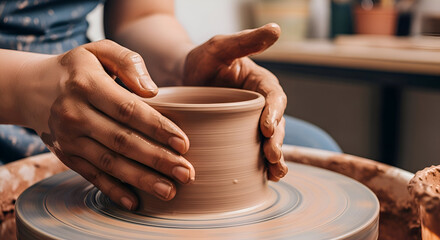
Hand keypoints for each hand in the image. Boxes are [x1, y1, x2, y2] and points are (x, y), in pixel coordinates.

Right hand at [18, 40, 194, 209]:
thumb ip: (128, 62)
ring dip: (141, 179)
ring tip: (169, 190)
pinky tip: (134, 202)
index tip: (183, 143)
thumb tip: (152, 91)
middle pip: (122, 141)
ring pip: (109, 163)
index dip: (157, 128)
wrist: (33, 88)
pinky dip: (113, 190)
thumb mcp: (100, 50)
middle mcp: (74, 114)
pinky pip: (91, 175)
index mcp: (87, 85)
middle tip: (185, 173)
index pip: (128, 110)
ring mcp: (69, 138)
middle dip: (157, 159)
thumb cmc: (79, 68)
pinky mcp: (66, 155)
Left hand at [183, 23, 287, 180]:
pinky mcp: (239, 136)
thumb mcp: (220, 47)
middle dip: (277, 141)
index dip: (274, 112)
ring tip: (276, 172)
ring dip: (275, 157)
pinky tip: (265, 178)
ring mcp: (250, 122)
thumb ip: (245, 40)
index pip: (273, 97)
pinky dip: (260, 165)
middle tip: (272, 156)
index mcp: (260, 83)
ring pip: (269, 141)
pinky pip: (253, 151)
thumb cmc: (201, 60)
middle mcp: (259, 105)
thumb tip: (276, 29)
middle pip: (276, 124)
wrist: (182, 78)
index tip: (267, 126)